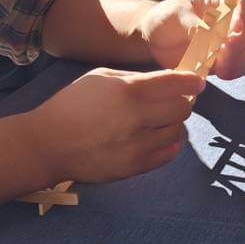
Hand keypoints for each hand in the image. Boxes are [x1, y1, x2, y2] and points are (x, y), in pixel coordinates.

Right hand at [28, 68, 204, 182]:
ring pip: (178, 132)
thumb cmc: (71, 105)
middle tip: (171, 102)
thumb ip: (135, 77)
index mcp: (129, 91)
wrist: (48, 144)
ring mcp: (138, 145)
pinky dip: (168, 144)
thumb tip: (166, 80)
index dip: (191, 81)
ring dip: (172, 124)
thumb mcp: (101, 77)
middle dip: (181, 103)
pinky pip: (168, 154)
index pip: (177, 84)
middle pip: (183, 109)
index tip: (196, 82)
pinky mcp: (135, 167)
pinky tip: (156, 137)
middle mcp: (137, 118)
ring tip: (157, 121)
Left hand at [138, 0, 244, 80]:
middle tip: (224, 50)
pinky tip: (221, 74)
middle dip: (240, 43)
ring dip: (237, 59)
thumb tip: (204, 32)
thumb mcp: (175, 14)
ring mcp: (227, 42)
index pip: (238, 4)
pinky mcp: (221, 60)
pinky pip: (235, 67)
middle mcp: (228, 21)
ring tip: (221, 66)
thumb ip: (191, 23)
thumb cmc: (165, 17)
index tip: (235, 29)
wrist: (153, 37)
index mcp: (219, 2)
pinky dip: (232, 71)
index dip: (241, 16)